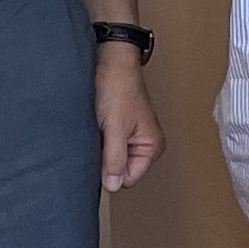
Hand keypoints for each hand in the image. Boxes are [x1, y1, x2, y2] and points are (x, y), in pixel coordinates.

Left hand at [95, 46, 161, 192]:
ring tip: (99, 128)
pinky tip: (97, 126)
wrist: (110, 62)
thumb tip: (112, 186)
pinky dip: (98, 139)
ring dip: (101, 148)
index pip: (127, 178)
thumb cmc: (117, 88)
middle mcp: (144, 144)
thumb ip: (115, 159)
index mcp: (152, 146)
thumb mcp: (115, 128)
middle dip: (105, 159)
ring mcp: (131, 137)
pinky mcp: (118, 129)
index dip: (111, 170)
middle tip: (101, 136)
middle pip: (119, 170)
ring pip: (111, 158)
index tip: (103, 151)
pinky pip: (106, 146)